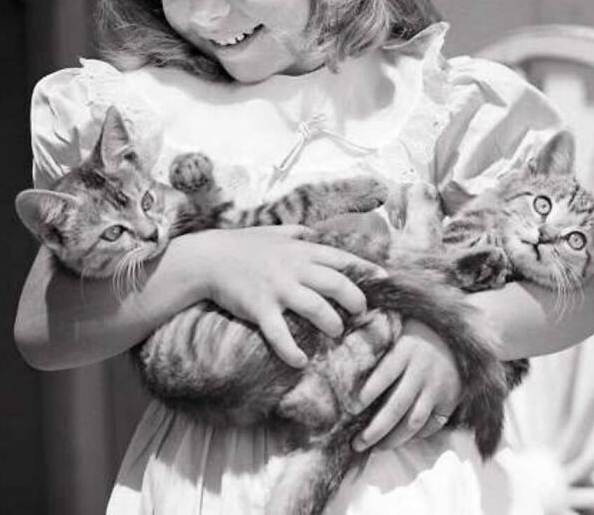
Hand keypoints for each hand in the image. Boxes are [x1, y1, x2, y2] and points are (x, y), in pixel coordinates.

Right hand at [195, 225, 383, 368]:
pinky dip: (291, 350)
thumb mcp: (274, 232)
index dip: (365, 269)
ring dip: (331, 323)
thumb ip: (297, 233)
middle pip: (337, 284)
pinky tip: (301, 361)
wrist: (209, 259)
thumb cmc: (243, 245)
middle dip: (355, 300)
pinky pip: (280, 334)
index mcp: (301, 250)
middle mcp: (294, 268)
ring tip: (336, 333)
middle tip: (360, 312)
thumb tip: (314, 233)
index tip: (384, 279)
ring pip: (316, 308)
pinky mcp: (260, 308)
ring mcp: (278, 288)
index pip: (341, 259)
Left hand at [352, 319, 460, 450]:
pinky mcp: (450, 401)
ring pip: (413, 421)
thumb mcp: (400, 327)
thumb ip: (379, 340)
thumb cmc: (420, 331)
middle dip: (375, 429)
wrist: (462, 336)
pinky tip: (401, 439)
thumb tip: (347, 347)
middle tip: (357, 443)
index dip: (368, 392)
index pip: (385, 374)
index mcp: (406, 350)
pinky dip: (416, 436)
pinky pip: (431, 425)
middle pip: (396, 406)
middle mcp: (422, 371)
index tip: (351, 408)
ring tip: (376, 448)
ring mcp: (437, 388)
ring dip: (394, 439)